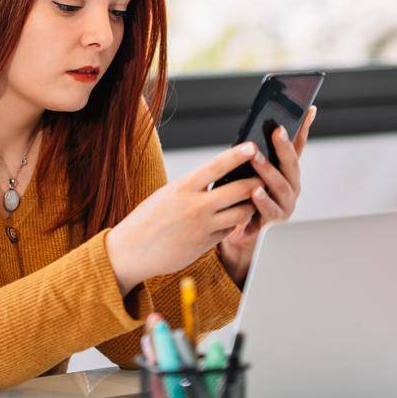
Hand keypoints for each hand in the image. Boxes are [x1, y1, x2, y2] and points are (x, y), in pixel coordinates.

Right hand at [104, 142, 263, 296]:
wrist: (132, 250)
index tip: (252, 146)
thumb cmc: (147, 219)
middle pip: (238, 190)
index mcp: (183, 187)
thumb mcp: (167, 194)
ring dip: (250, 205)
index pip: (216, 166)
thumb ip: (191, 187)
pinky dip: (233, 223)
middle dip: (255, 182)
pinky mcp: (205, 244)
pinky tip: (232, 219)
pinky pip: (229, 230)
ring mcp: (203, 226)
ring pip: (241, 213)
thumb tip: (213, 179)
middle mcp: (196, 206)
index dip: (237, 155)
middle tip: (264, 176)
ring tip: (254, 199)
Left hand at [217, 105, 315, 285]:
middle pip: (291, 164)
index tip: (310, 108)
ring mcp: (285, 204)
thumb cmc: (244, 198)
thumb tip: (252, 131)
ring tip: (256, 158)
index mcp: (287, 172)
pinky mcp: (274, 222)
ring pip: (280, 185)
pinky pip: (269, 210)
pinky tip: (254, 191)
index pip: (298, 146)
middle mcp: (291, 186)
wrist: (241, 236)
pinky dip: (263, 201)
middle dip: (284, 146)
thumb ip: (254, 156)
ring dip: (268, 170)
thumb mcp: (249, 173)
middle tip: (276, 130)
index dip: (304, 128)